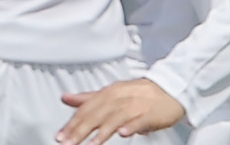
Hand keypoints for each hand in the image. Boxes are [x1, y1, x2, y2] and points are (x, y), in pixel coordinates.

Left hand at [56, 78, 184, 144]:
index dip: (72, 123)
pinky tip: (123, 134)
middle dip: (80, 129)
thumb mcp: (110, 94)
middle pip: (96, 114)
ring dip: (102, 132)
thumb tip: (65, 97)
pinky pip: (139, 120)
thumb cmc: (138, 94)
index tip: (60, 136)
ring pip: (115, 118)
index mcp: (108, 93)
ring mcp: (135, 105)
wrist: (169, 89)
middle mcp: (119, 98)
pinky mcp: (150, 113)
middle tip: (68, 143)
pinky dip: (131, 127)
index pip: (86, 109)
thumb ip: (87, 98)